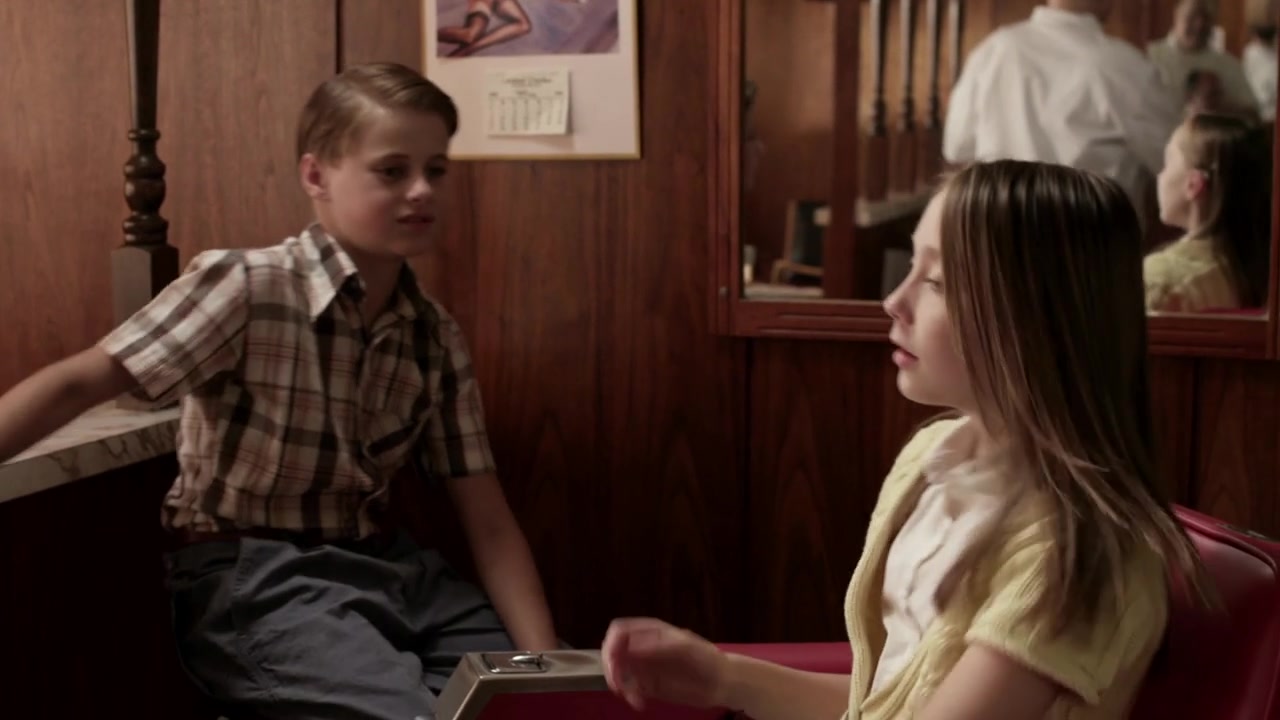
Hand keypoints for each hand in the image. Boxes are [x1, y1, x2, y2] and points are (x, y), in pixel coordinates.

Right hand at [601, 617, 729, 711]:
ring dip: (620, 685)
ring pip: (620, 673)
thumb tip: (630, 646)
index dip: (611, 643)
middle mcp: (643, 647)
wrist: (723, 683)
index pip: (620, 630)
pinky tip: (639, 703)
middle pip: (614, 652)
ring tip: (633, 698)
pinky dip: (630, 696)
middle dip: (612, 668)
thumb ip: (658, 645)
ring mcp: (646, 666)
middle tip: (618, 686)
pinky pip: (631, 689)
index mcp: (651, 631)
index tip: (613, 662)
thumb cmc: (707, 658)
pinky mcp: (650, 686)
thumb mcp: (684, 647)